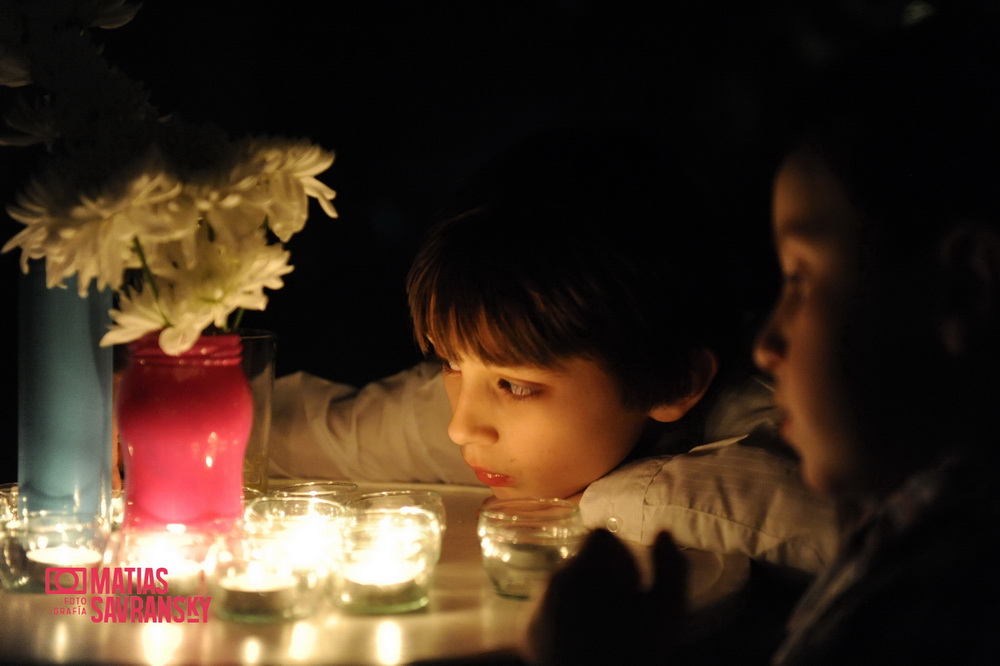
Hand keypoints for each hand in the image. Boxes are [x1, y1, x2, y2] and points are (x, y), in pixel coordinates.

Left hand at [525, 529, 687, 664]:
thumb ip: (671, 565)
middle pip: (582, 560)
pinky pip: (549, 608)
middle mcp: (553, 578)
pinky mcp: (527, 632)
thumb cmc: (636, 653)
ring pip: (565, 585)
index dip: (622, 555)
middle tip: (624, 612)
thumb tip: (664, 532)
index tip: (633, 585)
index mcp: (585, 567)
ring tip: (606, 631)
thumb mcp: (668, 610)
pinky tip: (584, 643)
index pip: (600, 535)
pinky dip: (566, 617)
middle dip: (604, 577)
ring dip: (585, 598)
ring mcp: (536, 605)